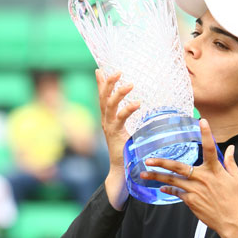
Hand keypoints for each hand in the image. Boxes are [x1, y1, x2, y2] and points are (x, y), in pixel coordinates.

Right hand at [95, 69, 139, 209]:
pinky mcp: (115, 135)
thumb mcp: (127, 129)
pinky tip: (137, 103)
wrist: (122, 169)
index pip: (102, 97)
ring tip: (129, 84)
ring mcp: (109, 128)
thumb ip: (129, 117)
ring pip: (109, 106)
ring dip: (118, 93)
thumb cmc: (127, 149)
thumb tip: (136, 103)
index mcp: (108, 118)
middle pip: (103, 98)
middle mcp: (106, 121)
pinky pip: (120, 119)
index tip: (101, 69)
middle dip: (108, 83)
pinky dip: (128, 109)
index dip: (101, 83)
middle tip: (117, 71)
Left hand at [142, 118, 237, 237]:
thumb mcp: (237, 179)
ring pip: (172, 181)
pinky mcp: (191, 201)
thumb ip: (231, 162)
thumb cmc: (235, 200)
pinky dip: (169, 189)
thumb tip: (231, 149)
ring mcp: (195, 190)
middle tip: (148, 159)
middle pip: (179, 167)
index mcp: (215, 170)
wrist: (231, 222)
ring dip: (157, 177)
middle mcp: (202, 178)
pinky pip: (177, 193)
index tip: (201, 121)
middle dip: (162, 162)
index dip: (206, 134)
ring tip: (144, 174)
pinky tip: (162, 187)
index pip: (210, 148)